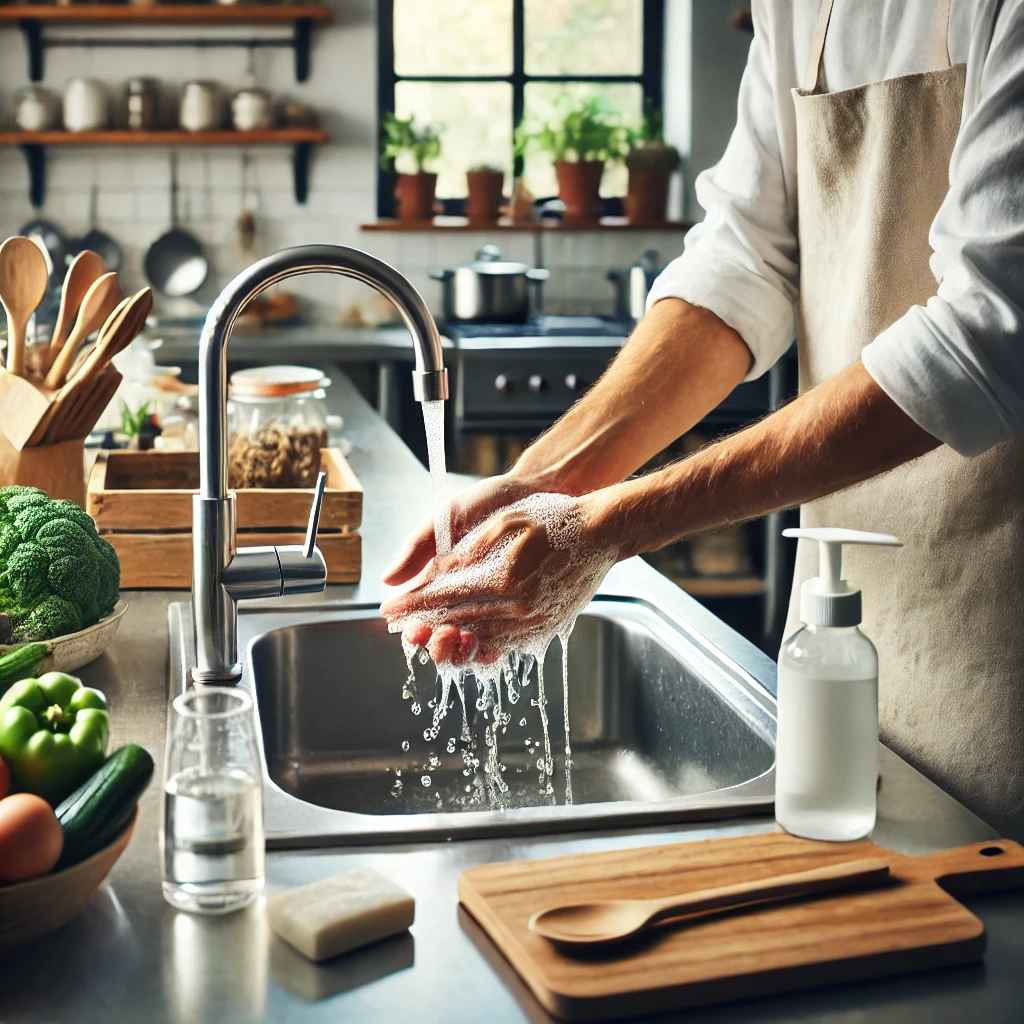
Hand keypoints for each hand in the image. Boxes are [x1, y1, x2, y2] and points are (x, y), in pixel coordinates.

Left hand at [381, 493, 618, 665]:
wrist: (601, 533)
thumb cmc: (553, 518)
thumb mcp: (502, 523)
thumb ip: (465, 553)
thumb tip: (431, 576)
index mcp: (501, 578)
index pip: (443, 598)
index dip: (413, 604)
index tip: (389, 610)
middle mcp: (517, 607)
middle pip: (458, 623)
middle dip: (425, 625)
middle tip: (403, 627)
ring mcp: (534, 622)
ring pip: (480, 638)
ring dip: (451, 638)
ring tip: (429, 634)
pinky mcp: (547, 628)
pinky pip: (507, 643)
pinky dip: (483, 642)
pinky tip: (468, 637)